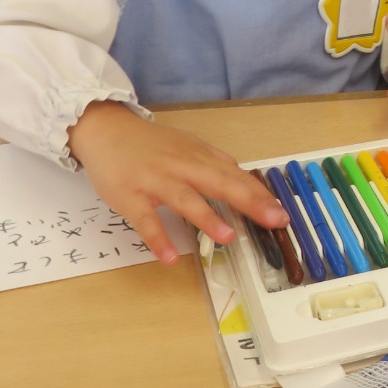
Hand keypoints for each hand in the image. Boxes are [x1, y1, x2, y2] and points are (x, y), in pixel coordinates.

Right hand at [66, 101, 287, 263]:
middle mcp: (181, 166)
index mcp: (197, 156)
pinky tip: (169, 257)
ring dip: (207, 218)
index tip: (281, 212)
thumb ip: (213, 163)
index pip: (234, 175)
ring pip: (184, 198)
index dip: (259, 194)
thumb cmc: (150, 144)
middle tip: (274, 220)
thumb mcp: (186, 146)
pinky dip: (157, 238)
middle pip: (219, 182)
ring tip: (229, 237)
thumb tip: (244, 179)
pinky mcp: (130, 196)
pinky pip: (145, 219)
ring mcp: (155, 181)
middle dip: (249, 201)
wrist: (105, 130)